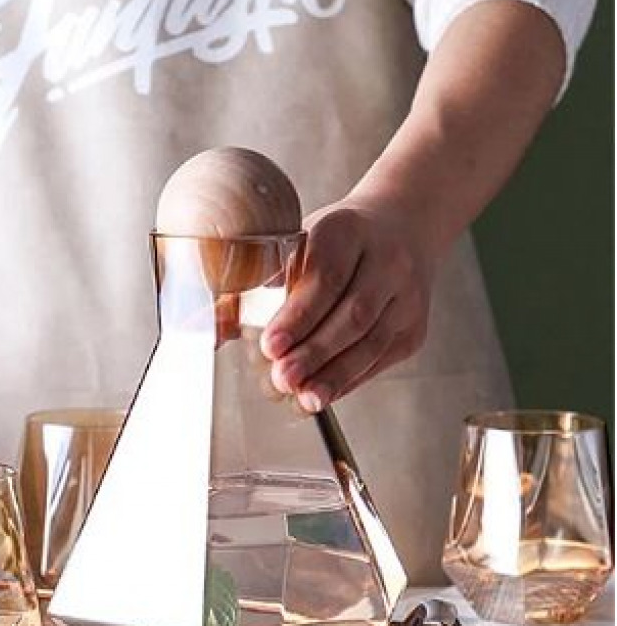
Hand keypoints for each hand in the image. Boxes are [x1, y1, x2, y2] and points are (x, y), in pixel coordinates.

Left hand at [260, 199, 434, 410]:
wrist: (400, 229)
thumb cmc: (334, 242)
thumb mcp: (297, 242)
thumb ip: (256, 282)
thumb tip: (211, 325)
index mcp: (349, 232)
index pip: (327, 278)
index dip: (298, 316)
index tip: (270, 345)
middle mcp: (388, 262)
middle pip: (353, 315)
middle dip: (314, 352)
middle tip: (281, 378)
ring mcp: (407, 298)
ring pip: (371, 342)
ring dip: (333, 374)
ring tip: (302, 396)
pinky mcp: (413, 329)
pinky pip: (379, 360)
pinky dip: (348, 380)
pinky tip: (322, 393)